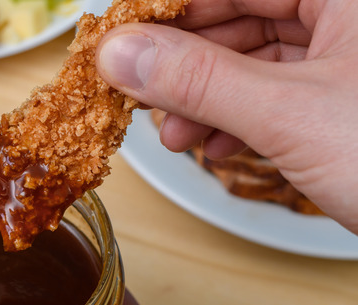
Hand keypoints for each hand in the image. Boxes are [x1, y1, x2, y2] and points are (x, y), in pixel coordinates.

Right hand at [95, 0, 357, 233]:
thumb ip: (196, 79)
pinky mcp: (343, 93)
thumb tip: (121, 54)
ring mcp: (349, 52)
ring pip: (253, 56)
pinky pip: (274, 89)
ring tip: (174, 132)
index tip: (119, 35)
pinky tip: (214, 143)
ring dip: (204, 97)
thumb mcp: (289, 115)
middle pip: (239, 13)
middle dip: (183, 60)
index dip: (166, 8)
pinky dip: (236, 116)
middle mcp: (348, 11)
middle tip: (136, 89)